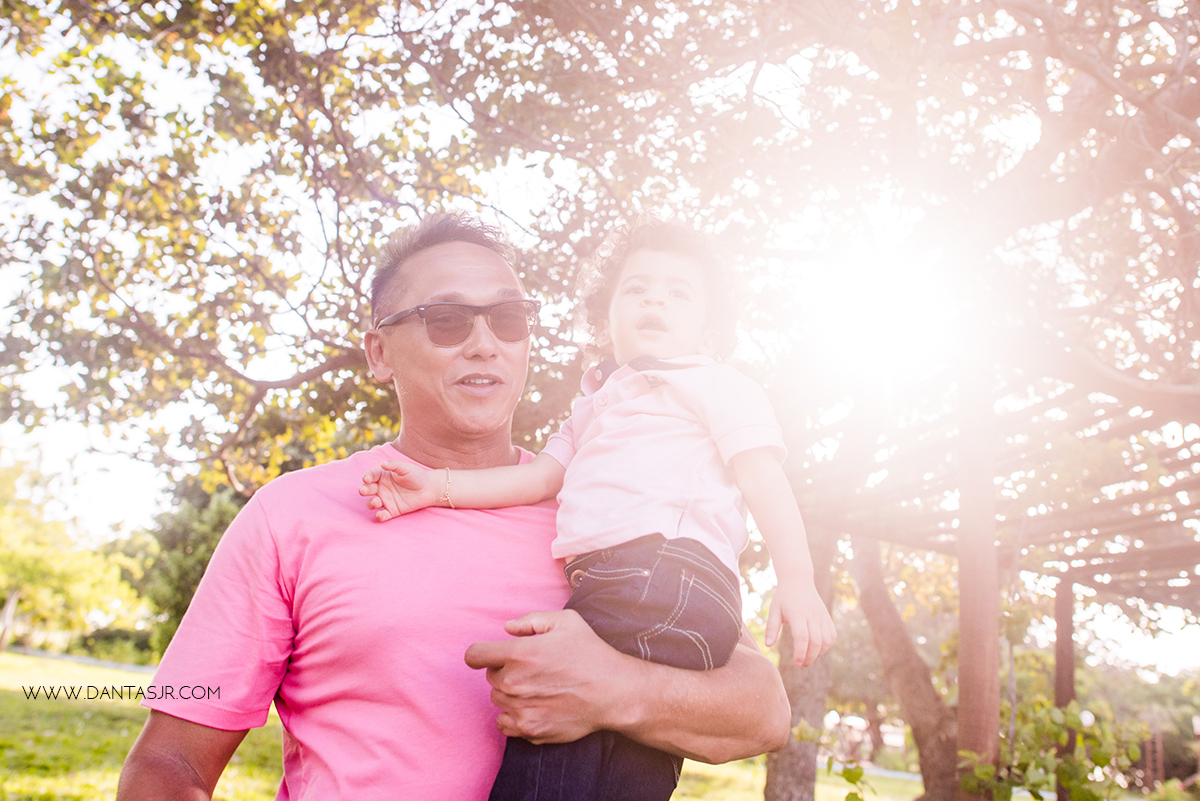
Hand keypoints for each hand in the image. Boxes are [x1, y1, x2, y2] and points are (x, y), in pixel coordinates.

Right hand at [358, 460, 438, 520]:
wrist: (429, 488)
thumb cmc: (417, 475)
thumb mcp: (406, 468)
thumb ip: (394, 465)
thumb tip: (382, 464)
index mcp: (383, 476)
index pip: (371, 476)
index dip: (367, 477)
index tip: (366, 478)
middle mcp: (382, 488)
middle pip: (368, 489)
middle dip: (364, 490)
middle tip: (363, 491)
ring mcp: (386, 500)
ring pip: (372, 503)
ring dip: (371, 503)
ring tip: (376, 501)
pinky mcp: (392, 510)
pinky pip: (383, 514)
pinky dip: (380, 516)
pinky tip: (380, 515)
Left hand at [464, 610, 631, 743]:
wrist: (613, 692)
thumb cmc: (591, 653)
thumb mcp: (566, 621)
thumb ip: (531, 620)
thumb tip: (507, 628)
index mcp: (519, 654)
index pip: (474, 655)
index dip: (481, 653)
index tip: (491, 655)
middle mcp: (514, 683)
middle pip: (490, 677)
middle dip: (505, 670)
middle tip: (533, 669)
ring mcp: (520, 709)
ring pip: (498, 699)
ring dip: (510, 692)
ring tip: (537, 687)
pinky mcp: (529, 729)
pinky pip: (503, 723)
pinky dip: (512, 716)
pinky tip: (531, 706)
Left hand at [765, 579, 835, 667]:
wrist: (799, 581)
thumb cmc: (784, 597)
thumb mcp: (774, 610)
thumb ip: (772, 628)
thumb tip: (768, 645)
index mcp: (797, 614)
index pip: (802, 637)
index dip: (800, 653)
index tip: (796, 663)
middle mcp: (812, 616)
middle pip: (816, 642)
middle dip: (809, 658)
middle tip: (801, 665)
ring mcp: (822, 617)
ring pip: (826, 641)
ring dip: (818, 654)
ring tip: (808, 659)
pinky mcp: (827, 618)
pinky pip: (832, 636)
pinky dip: (827, 646)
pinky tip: (817, 650)